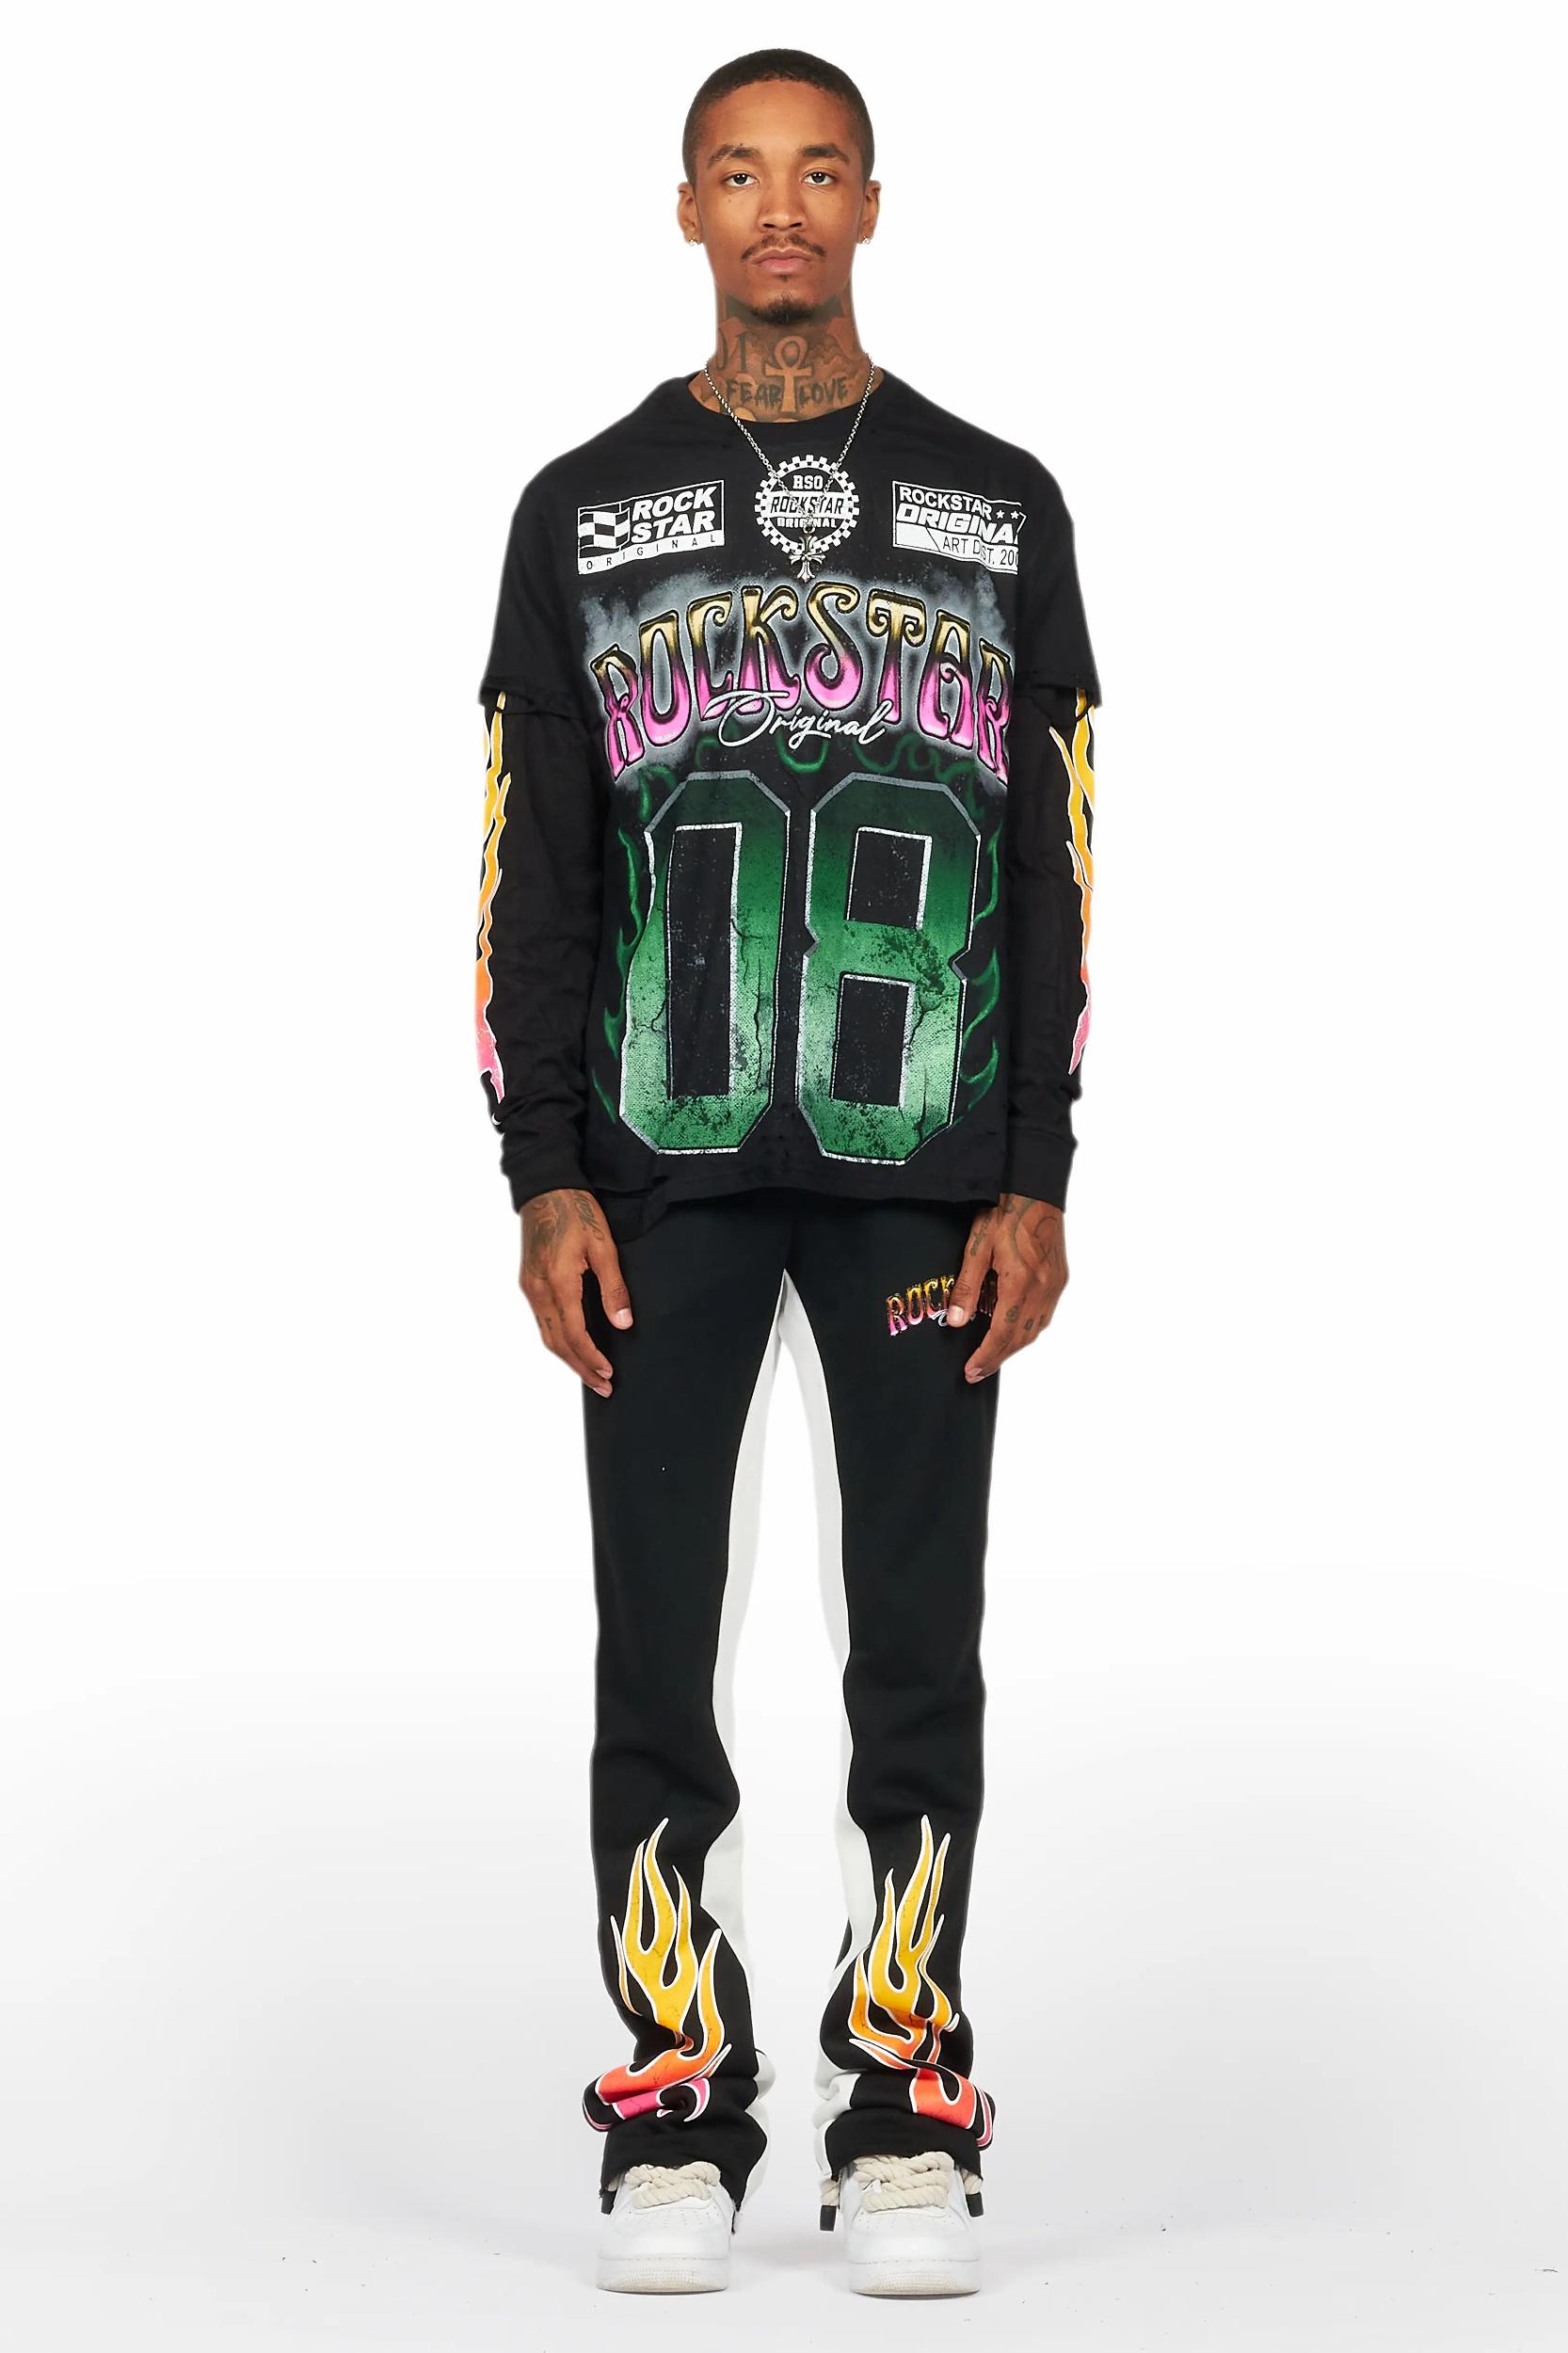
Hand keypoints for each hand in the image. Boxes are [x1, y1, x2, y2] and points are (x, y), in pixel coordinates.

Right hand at [519, 1188, 632, 1396]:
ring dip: (568, 1358)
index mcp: (558, 1283)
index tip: (608, 1374)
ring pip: (547, 1335)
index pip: (574, 1335)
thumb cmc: (576, 1212)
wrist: (546, 1189)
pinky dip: (558, 1340)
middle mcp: (538, 1291)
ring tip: (591, 1373)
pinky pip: (542, 1321)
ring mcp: (530, 1288)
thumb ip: (613, 1289)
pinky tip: (573, 1346)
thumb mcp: (604, 1248)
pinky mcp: (529, 1282)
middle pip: (557, 1343)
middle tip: (603, 1386)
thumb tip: (623, 1324)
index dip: (591, 1359)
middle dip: (580, 1368)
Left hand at [947, 1193, 1068, 1380]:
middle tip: (977, 1372)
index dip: (986, 1357)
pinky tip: (1015, 1329)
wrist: (1035, 1189)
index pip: (1002, 1334)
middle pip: (1021, 1337)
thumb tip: (957, 1321)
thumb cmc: (1005, 1212)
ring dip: (1014, 1346)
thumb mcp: (977, 1247)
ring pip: (1036, 1329)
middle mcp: (1042, 1289)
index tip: (971, 1371)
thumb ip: (967, 1286)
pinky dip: (1028, 1329)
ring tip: (992, 1356)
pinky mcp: (1059, 1277)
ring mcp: (1054, 1284)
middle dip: (998, 1358)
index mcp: (1020, 1283)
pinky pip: (1045, 1314)